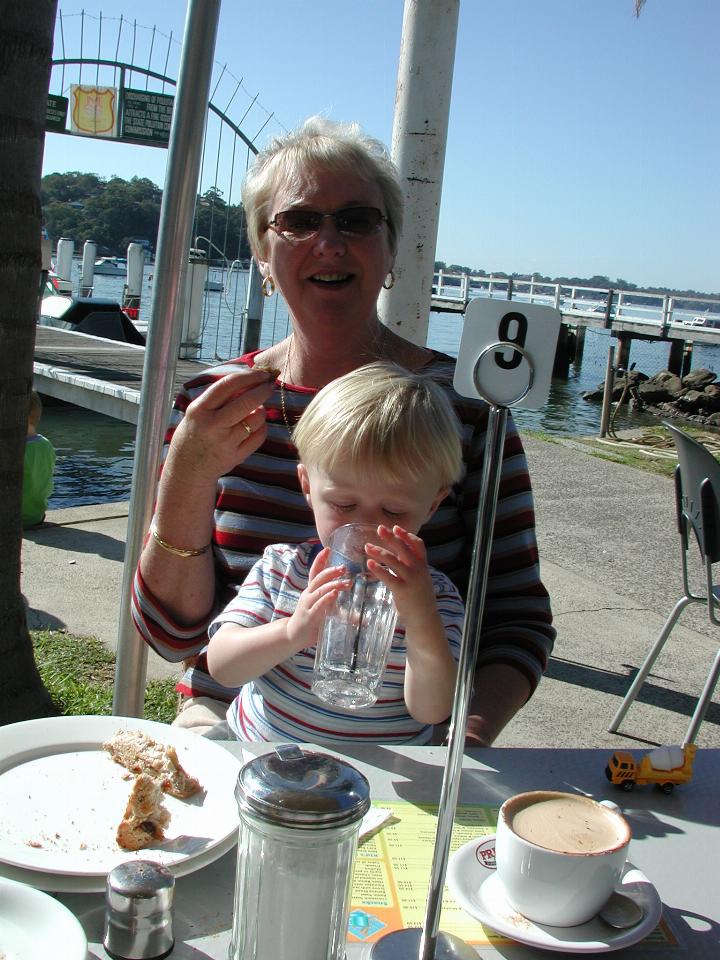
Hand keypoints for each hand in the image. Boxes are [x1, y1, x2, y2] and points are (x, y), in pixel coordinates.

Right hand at [165, 369, 274, 483]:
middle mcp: (213, 425)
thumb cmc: (194, 433)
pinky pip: (259, 436)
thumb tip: (250, 379)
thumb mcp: (197, 412)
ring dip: (262, 410)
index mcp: (200, 409)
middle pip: (247, 401)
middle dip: (263, 390)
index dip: (248, 376)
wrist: (187, 468)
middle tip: (269, 386)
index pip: (228, 384)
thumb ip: (219, 397)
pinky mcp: (236, 456)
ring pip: (257, 418)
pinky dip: (262, 427)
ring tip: (256, 410)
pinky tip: (256, 426)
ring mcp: (225, 442)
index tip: (261, 374)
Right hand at [286, 548, 350, 651]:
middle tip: (344, 567)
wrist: (293, 636)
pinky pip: (318, 605)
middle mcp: (308, 594)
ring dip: (333, 584)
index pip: (315, 571)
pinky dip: (327, 598)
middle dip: (331, 571)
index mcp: (311, 590)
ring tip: (346, 582)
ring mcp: (307, 604)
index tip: (328, 549)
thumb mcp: (326, 612)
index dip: (320, 559)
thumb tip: (362, 615)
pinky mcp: (309, 616)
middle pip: (318, 578)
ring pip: (320, 590)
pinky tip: (334, 594)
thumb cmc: (311, 621)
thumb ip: (341, 611)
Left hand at [365, 525, 437, 629]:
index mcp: (423, 566)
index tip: (396, 528)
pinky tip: (369, 564)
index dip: (407, 535)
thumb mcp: (420, 579)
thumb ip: (410, 567)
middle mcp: (419, 570)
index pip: (418, 545)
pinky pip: (388, 577)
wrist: (425, 618)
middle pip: (404, 548)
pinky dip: (378, 569)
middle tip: (379, 528)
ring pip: (394, 561)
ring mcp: (411, 579)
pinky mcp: (402, 590)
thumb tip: (397, 556)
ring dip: (379, 552)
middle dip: (391, 537)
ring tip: (367, 547)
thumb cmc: (419, 598)